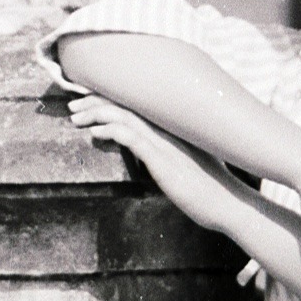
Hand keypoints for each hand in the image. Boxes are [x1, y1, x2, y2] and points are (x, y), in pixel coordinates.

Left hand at [67, 95, 235, 225]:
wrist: (228, 203)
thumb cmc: (209, 187)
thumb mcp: (186, 164)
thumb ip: (168, 154)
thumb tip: (150, 154)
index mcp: (171, 128)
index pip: (136, 104)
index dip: (110, 98)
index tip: (88, 98)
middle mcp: (167, 129)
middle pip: (125, 104)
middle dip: (95, 100)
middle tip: (73, 104)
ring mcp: (164, 142)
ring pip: (124, 116)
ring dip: (96, 113)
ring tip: (75, 117)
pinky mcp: (161, 159)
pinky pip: (131, 137)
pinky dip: (110, 130)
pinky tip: (95, 132)